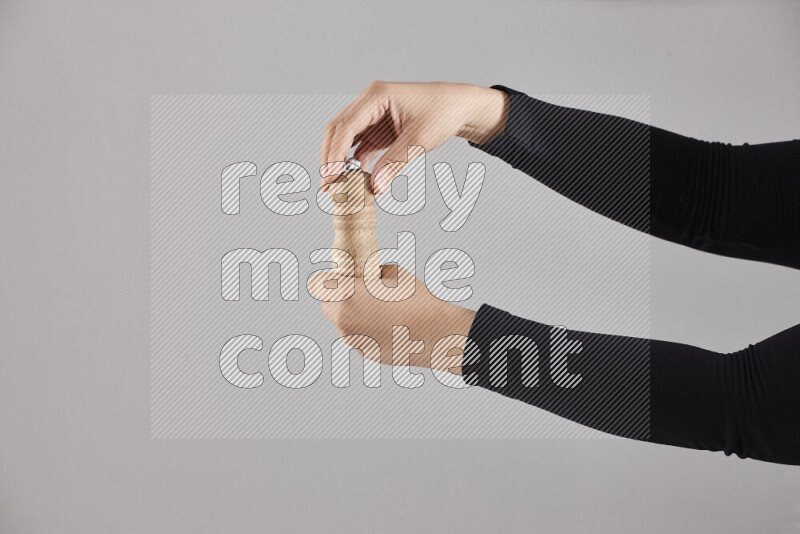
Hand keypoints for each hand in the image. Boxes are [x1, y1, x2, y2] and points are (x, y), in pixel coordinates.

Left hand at [314, 265, 475, 373]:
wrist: (438, 333)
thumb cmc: (417, 300)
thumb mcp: (392, 272)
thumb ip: (371, 272)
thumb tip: (366, 275)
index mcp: (345, 297)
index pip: (318, 284)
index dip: (330, 278)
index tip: (343, 277)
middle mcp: (343, 322)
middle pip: (327, 305)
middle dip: (340, 297)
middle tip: (361, 291)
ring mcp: (353, 341)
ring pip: (343, 323)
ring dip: (353, 314)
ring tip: (382, 308)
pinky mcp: (366, 353)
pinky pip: (358, 337)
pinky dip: (367, 329)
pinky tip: (390, 324)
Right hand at [320, 81, 508, 194]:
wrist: (461, 108)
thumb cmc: (444, 112)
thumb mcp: (420, 140)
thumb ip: (395, 163)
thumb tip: (375, 187)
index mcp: (376, 96)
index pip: (345, 126)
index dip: (333, 153)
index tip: (330, 177)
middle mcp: (369, 103)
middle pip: (338, 131)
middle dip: (330, 159)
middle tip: (327, 187)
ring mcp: (372, 116)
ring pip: (345, 139)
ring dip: (339, 162)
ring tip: (335, 187)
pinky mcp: (379, 129)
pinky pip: (359, 147)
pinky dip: (354, 163)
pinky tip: (353, 181)